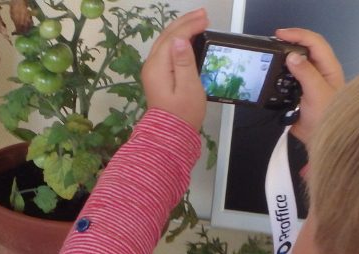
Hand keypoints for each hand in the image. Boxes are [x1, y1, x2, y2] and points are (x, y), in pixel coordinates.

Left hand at [141, 8, 208, 130]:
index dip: (190, 26)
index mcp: (158, 67)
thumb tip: (180, 40)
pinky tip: (187, 37)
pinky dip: (178, 40)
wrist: (171, 134)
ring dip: (181, 29)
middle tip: (203, 14)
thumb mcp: (188, 87)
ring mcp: (153, 70)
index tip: (206, 20)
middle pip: (167, 36)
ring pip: (166, 42)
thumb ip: (184, 62)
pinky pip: (166, 50)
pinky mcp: (158, 75)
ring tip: (198, 20)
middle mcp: (152, 65)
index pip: (174, 38)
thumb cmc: (183, 114)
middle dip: (185, 22)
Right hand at [274, 28, 344, 145]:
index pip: (314, 43)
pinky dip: (279, 73)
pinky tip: (272, 73)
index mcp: (328, 68)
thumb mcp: (317, 93)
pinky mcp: (298, 92)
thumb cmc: (329, 118)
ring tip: (271, 54)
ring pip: (295, 62)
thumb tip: (292, 56)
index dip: (298, 35)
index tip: (280, 34)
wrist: (322, 140)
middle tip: (273, 41)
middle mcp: (319, 72)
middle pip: (304, 48)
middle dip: (289, 41)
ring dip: (283, 57)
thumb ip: (306, 73)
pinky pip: (287, 77)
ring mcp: (308, 82)